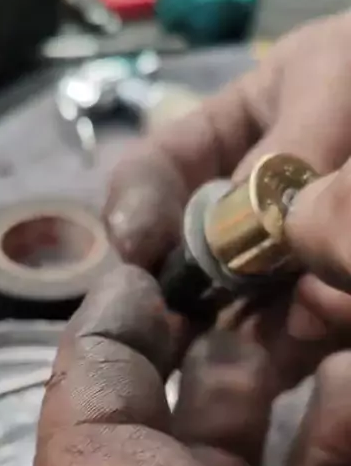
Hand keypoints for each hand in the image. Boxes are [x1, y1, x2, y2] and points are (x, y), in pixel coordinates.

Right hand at [104, 11, 350, 358]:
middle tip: (153, 329)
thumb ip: (291, 165)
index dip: (140, 199)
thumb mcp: (347, 91)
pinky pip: (294, 334)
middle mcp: (275, 188)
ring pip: (243, 298)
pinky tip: (259, 374)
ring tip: (202, 364)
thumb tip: (243, 242)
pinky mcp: (337, 306)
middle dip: (175, 284)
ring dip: (219, 331)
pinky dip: (276, 355)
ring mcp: (309, 251)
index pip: (170, 160)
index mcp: (266, 113)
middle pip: (199, 243)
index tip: (135, 246)